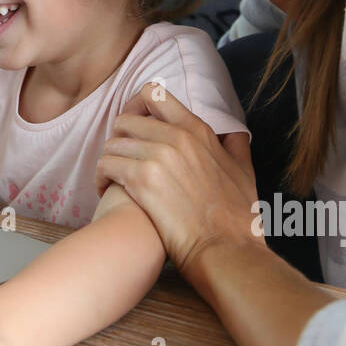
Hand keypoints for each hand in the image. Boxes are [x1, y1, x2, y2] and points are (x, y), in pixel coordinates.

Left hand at [95, 81, 261, 271]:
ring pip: (112, 143)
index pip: (154, 96)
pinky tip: (107, 191)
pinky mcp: (141, 180)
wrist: (227, 249)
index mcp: (197, 130)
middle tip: (122, 160)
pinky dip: (101, 178)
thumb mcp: (244, 172)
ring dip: (109, 161)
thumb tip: (232, 134)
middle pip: (126, 120)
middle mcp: (176, 137)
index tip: (134, 128)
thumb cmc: (236, 218)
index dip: (136, 107)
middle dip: (119, 139)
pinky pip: (105, 165)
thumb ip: (235, 146)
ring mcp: (157, 156)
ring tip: (113, 179)